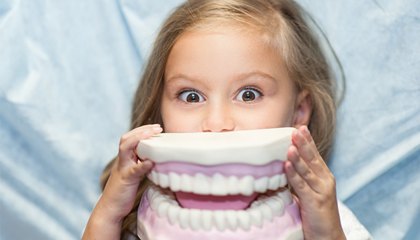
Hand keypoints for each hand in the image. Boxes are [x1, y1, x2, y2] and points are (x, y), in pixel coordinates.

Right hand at [82, 124, 161, 238]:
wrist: (110, 208)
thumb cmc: (124, 191)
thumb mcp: (134, 174)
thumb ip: (141, 164)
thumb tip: (158, 158)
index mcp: (124, 158)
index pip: (130, 138)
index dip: (142, 130)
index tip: (156, 127)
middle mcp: (122, 161)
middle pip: (126, 139)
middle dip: (141, 130)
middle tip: (157, 127)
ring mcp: (122, 169)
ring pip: (125, 149)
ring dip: (139, 139)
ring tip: (153, 134)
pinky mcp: (125, 180)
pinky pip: (133, 170)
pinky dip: (142, 165)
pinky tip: (151, 162)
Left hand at [285, 126, 344, 239]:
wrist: (328, 237)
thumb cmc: (316, 215)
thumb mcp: (308, 193)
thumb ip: (300, 180)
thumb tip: (284, 168)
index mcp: (324, 177)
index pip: (315, 155)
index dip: (308, 141)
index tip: (300, 128)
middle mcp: (325, 181)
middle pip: (313, 158)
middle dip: (304, 143)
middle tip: (296, 130)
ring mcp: (321, 191)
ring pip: (307, 170)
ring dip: (298, 156)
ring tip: (290, 144)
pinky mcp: (315, 202)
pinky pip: (301, 186)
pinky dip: (294, 174)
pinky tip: (287, 165)